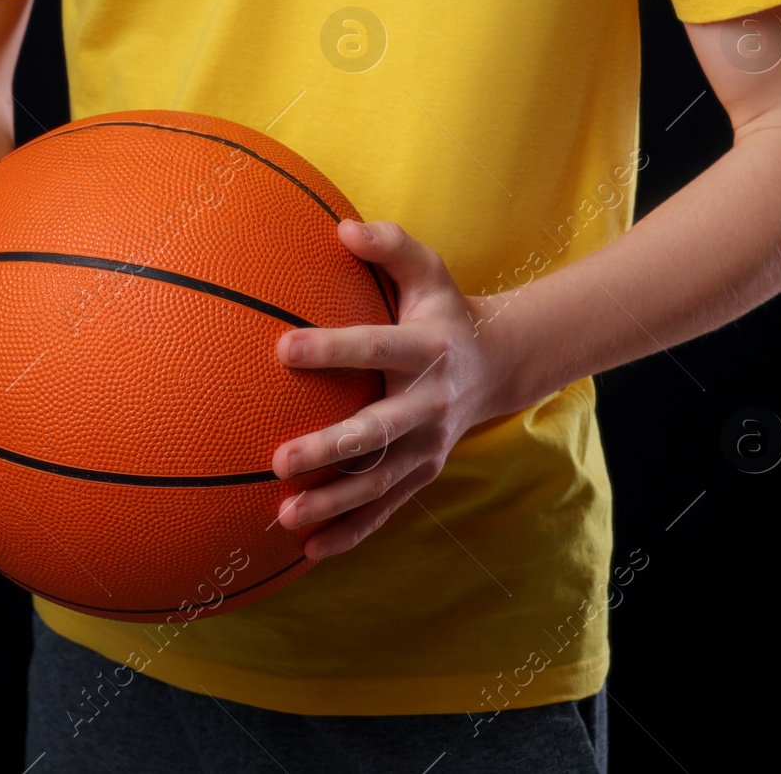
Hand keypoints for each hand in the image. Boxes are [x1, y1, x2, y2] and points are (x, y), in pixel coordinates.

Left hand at [271, 219, 505, 558]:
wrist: (500, 365)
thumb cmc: (443, 311)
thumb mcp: (428, 270)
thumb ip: (390, 245)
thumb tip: (343, 228)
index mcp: (425, 350)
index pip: (374, 347)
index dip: (330, 349)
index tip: (282, 348)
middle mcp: (429, 404)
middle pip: (376, 431)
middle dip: (330, 449)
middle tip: (280, 460)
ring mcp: (427, 446)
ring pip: (378, 482)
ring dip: (334, 504)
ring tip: (286, 516)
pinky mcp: (422, 474)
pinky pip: (385, 508)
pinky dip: (351, 532)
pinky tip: (308, 551)